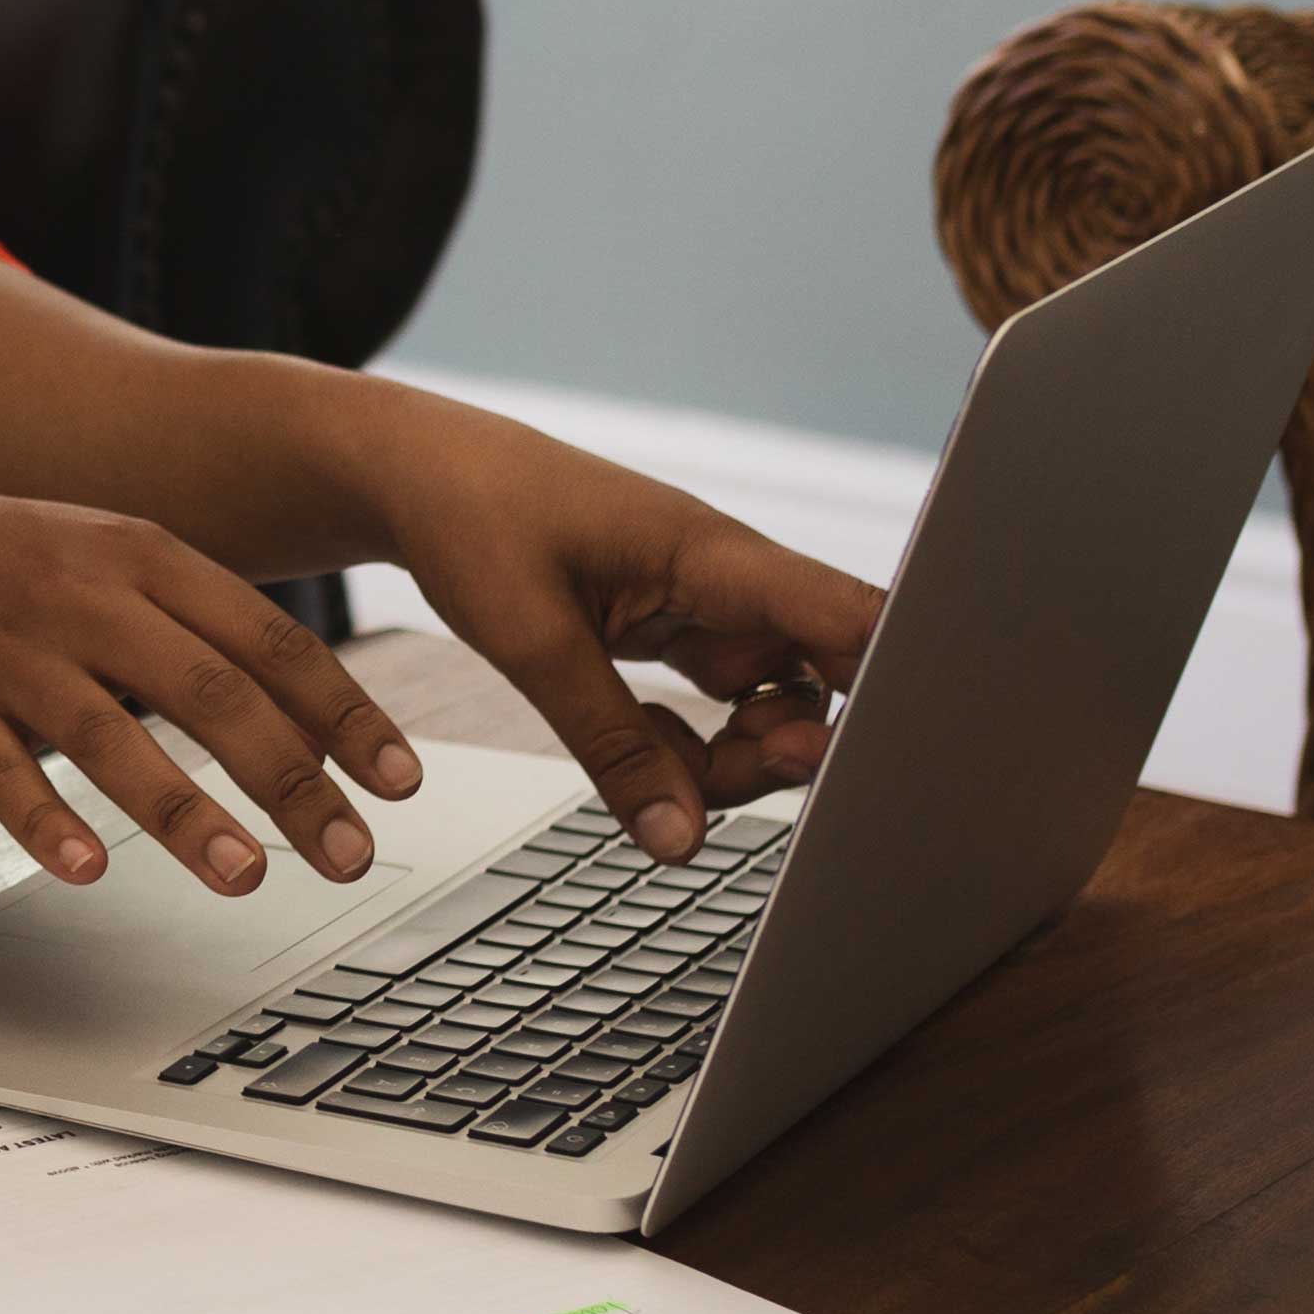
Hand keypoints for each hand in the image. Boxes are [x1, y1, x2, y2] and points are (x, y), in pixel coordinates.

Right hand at [0, 460, 428, 894]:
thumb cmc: (13, 560)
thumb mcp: (119, 562)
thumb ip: (211, 632)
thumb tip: (319, 729)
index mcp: (147, 557)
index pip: (269, 639)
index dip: (343, 712)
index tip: (399, 780)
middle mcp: (88, 598)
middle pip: (209, 691)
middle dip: (290, 779)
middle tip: (348, 854)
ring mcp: (14, 651)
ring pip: (111, 734)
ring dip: (182, 810)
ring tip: (244, 875)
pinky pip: (0, 770)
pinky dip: (44, 821)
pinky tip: (84, 868)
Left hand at [341, 389, 885, 860]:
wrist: (415, 473)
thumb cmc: (471, 518)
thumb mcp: (531, 642)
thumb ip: (612, 746)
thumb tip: (678, 840)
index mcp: (716, 553)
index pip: (850, 613)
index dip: (897, 683)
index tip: (898, 757)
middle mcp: (729, 578)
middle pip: (819, 679)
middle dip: (790, 748)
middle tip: (728, 786)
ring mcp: (706, 605)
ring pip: (770, 702)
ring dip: (738, 757)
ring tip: (668, 781)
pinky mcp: (674, 629)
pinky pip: (718, 705)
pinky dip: (691, 747)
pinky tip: (644, 754)